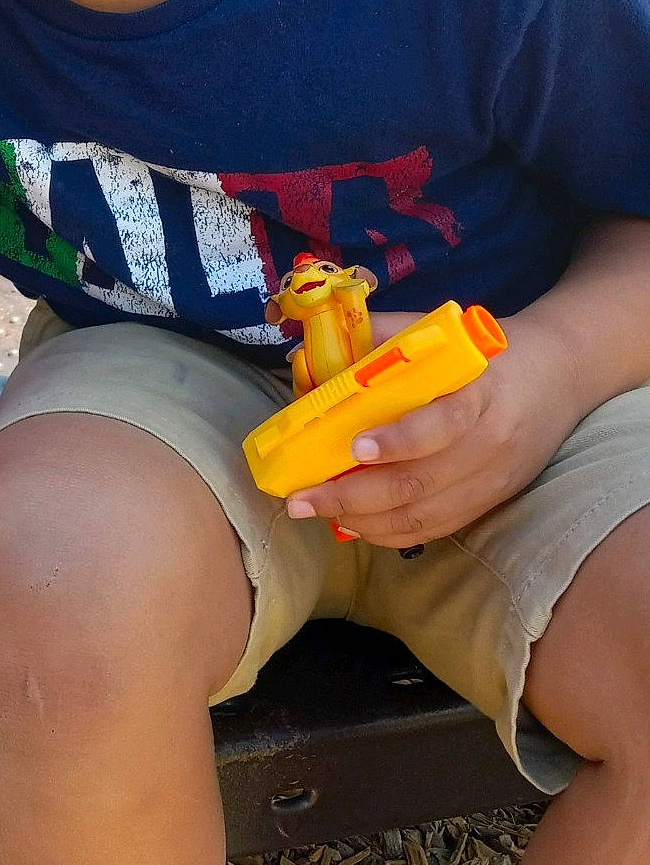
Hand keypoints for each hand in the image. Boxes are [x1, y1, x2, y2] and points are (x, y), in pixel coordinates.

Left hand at [284, 307, 582, 546]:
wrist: (561, 376)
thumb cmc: (488, 352)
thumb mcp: (444, 332)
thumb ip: (384, 336)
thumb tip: (313, 354)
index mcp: (482, 392)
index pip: (446, 425)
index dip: (399, 441)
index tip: (353, 448)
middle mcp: (492, 443)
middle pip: (421, 483)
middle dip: (353, 496)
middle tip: (302, 498)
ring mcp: (493, 480)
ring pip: (424, 515)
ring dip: (363, 520)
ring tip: (316, 511)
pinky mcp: (491, 502)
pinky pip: (435, 528)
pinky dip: (390, 532)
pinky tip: (353, 524)